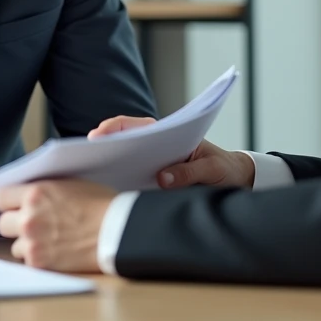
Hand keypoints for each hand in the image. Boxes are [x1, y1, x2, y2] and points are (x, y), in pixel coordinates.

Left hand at [0, 180, 116, 272]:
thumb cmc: (101, 205)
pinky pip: (28, 261)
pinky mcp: (39, 262)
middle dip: (16, 224)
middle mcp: (28, 217)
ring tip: (49, 240)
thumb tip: (30, 192)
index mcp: (36, 193)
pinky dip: (39, 258)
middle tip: (34, 225)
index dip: (10, 202)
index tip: (16, 205)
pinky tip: (56, 252)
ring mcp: (32, 242)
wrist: (116, 231)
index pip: (1, 197)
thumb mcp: (71, 183)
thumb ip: (45, 188)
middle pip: (3, 223)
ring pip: (15, 245)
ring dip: (28, 243)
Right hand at [89, 115, 255, 188]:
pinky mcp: (152, 184)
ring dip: (106, 168)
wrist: (234, 181)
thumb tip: (162, 179)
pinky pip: (131, 183)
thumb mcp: (212, 169)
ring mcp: (152, 165)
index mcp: (169, 134)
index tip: (99, 134)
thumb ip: (190, 172)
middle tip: (86, 156)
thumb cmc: (224, 168)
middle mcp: (156, 147)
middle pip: (123, 142)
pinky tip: (104, 195)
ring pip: (123, 162)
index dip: (115, 127)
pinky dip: (117, 186)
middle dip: (103, 147)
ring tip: (88, 177)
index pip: (138, 125)